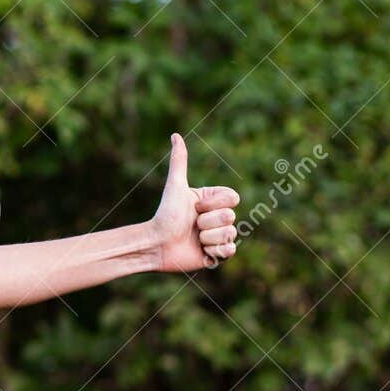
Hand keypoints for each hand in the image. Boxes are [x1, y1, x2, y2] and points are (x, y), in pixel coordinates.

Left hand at [148, 133, 241, 272]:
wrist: (156, 244)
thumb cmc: (165, 214)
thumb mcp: (175, 186)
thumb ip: (179, 161)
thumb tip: (176, 135)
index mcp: (212, 201)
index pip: (233, 198)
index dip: (214, 203)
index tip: (195, 207)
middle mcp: (217, 218)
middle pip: (231, 217)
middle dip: (207, 222)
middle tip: (191, 225)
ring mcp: (218, 237)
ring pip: (230, 234)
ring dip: (208, 237)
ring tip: (194, 239)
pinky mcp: (216, 256)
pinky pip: (230, 250)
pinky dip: (214, 251)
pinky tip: (200, 250)